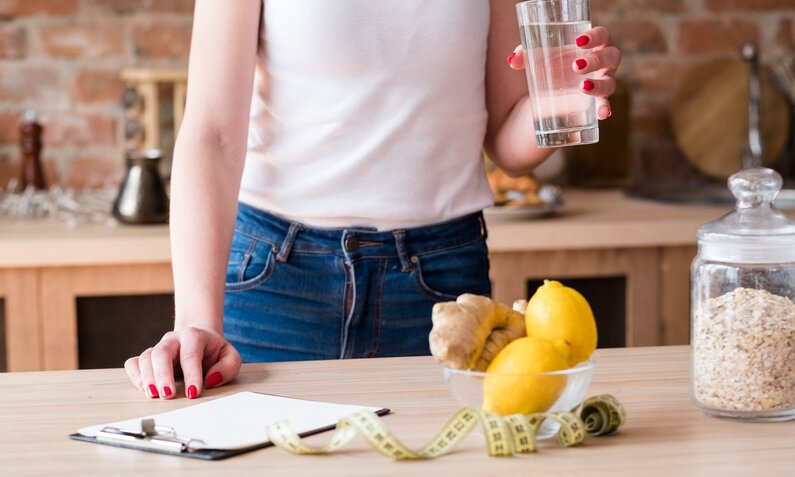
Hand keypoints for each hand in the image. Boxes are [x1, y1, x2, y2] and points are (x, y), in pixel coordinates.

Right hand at [124, 327, 241, 399]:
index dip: (191, 374)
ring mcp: (158, 347)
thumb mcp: (230, 356)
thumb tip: (211, 380)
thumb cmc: (213, 351)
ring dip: (147, 378)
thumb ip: (228, 367)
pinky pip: (134, 363)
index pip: (190, 354)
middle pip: (161, 353)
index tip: (193, 392)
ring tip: (154, 395)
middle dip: (162, 375)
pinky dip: (136, 376)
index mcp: (194, 336)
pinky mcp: (148, 358)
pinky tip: (145, 389)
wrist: (198, 338)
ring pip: (146, 358)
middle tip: (167, 395)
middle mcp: (173, 339)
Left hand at [507, 26, 620, 119]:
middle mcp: (601, 64)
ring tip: (583, 86)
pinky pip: (605, 105)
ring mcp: (601, 83)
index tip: (579, 41)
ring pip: (610, 82)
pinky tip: (602, 114)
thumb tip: (512, 60)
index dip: (595, 36)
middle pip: (611, 57)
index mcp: (590, 47)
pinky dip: (605, 109)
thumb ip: (524, 55)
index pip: (602, 36)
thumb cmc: (549, 65)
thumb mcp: (536, 58)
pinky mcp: (595, 103)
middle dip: (596, 60)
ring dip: (599, 84)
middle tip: (576, 65)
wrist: (547, 92)